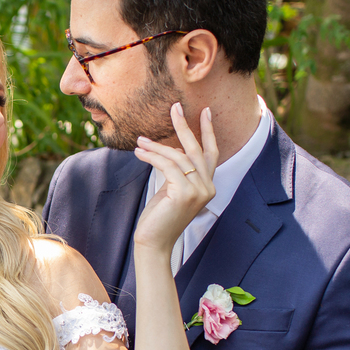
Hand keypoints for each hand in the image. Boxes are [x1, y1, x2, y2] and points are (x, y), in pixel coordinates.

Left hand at [132, 102, 218, 254]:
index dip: (208, 132)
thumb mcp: (170, 189)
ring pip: (179, 157)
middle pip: (197, 150)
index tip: (205, 111)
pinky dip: (152, 156)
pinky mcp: (185, 193)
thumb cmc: (159, 217)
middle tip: (175, 106)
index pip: (210, 154)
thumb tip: (166, 151)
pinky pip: (167, 166)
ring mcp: (199, 191)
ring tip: (139, 141)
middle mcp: (208, 187)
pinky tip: (139, 153)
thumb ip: (175, 172)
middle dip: (185, 126)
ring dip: (156, 146)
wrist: (154, 242)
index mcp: (207, 185)